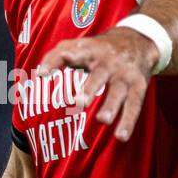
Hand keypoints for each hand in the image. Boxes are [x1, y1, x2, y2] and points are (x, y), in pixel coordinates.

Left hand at [35, 26, 159, 140]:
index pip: (69, 54)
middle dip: (90, 88)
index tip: (41, 74)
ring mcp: (124, 74)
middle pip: (99, 75)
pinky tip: (121, 137)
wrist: (137, 40)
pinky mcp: (138, 86)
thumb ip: (54, 57)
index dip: (54, 62)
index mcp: (88, 51)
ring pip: (118, 91)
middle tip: (79, 102)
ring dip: (111, 106)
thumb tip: (38, 75)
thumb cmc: (97, 49)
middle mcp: (108, 62)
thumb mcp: (77, 46)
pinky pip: (134, 104)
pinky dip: (128, 121)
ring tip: (103, 120)